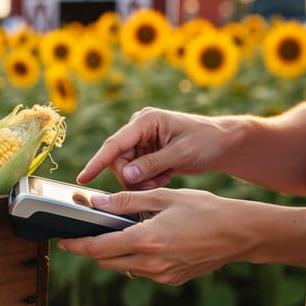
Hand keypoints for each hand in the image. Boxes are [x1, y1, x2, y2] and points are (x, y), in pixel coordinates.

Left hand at [57, 188, 253, 285]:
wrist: (241, 233)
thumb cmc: (205, 210)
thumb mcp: (164, 197)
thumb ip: (127, 201)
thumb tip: (97, 202)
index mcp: (146, 240)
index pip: (98, 248)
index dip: (76, 245)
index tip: (63, 241)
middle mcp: (152, 263)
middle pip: (106, 262)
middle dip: (93, 249)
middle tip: (89, 232)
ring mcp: (162, 275)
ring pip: (123, 268)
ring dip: (115, 253)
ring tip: (123, 232)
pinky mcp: (172, 279)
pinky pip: (142, 271)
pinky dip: (135, 258)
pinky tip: (146, 241)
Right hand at [76, 107, 230, 189]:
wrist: (222, 143)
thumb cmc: (206, 141)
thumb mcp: (180, 154)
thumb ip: (151, 164)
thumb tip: (126, 176)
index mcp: (145, 121)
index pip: (114, 145)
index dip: (97, 163)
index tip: (83, 179)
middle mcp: (138, 128)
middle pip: (118, 160)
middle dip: (132, 177)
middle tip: (154, 184)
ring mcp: (141, 140)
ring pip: (125, 168)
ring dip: (141, 179)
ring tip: (164, 178)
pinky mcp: (145, 151)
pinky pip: (135, 171)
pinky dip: (147, 178)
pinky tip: (165, 176)